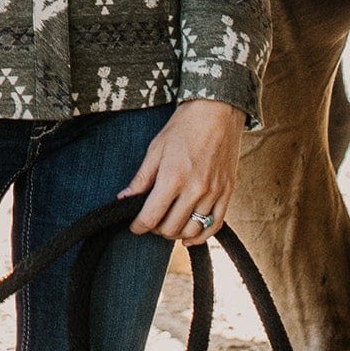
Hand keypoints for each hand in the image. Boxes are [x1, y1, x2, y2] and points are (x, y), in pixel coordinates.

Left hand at [119, 99, 245, 241]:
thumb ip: (141, 178)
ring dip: (176, 233)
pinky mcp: (228, 193)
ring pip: (192, 230)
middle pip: (171, 227)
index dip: (138, 226)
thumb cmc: (183, 127)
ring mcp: (214, 193)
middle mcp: (195, 190)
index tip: (133, 226)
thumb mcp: (155, 148)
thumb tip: (124, 198)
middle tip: (149, 221)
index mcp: (173, 177)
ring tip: (166, 226)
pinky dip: (201, 236)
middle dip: (155, 229)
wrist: (216, 113)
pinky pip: (215, 225)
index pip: (151, 216)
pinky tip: (188, 237)